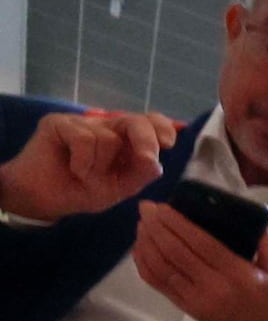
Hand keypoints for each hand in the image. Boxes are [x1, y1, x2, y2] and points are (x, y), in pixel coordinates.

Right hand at [0, 109, 169, 219]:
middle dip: (146, 140)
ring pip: (108, 137)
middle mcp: (106, 126)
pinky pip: (84, 138)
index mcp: (125, 139)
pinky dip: (83, 161)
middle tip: (147, 159)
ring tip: (84, 174)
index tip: (168, 143)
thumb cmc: (83, 190)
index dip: (161, 127)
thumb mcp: (119, 188)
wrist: (45, 199)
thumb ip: (139, 175)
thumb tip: (156, 163)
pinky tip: (74, 169)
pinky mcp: (58, 122)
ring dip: (100, 165)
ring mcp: (82, 122)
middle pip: (135, 121)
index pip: (148, 122)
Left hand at [132, 206, 267, 320]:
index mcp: (238, 275)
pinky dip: (144, 264)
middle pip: (176, 252)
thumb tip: (255, 224)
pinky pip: (157, 283)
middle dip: (157, 227)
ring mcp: (195, 300)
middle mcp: (213, 287)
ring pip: (161, 267)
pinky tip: (140, 248)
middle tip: (146, 208)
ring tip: (142, 224)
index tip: (163, 207)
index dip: (178, 224)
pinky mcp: (185, 307)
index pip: (201, 244)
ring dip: (147, 243)